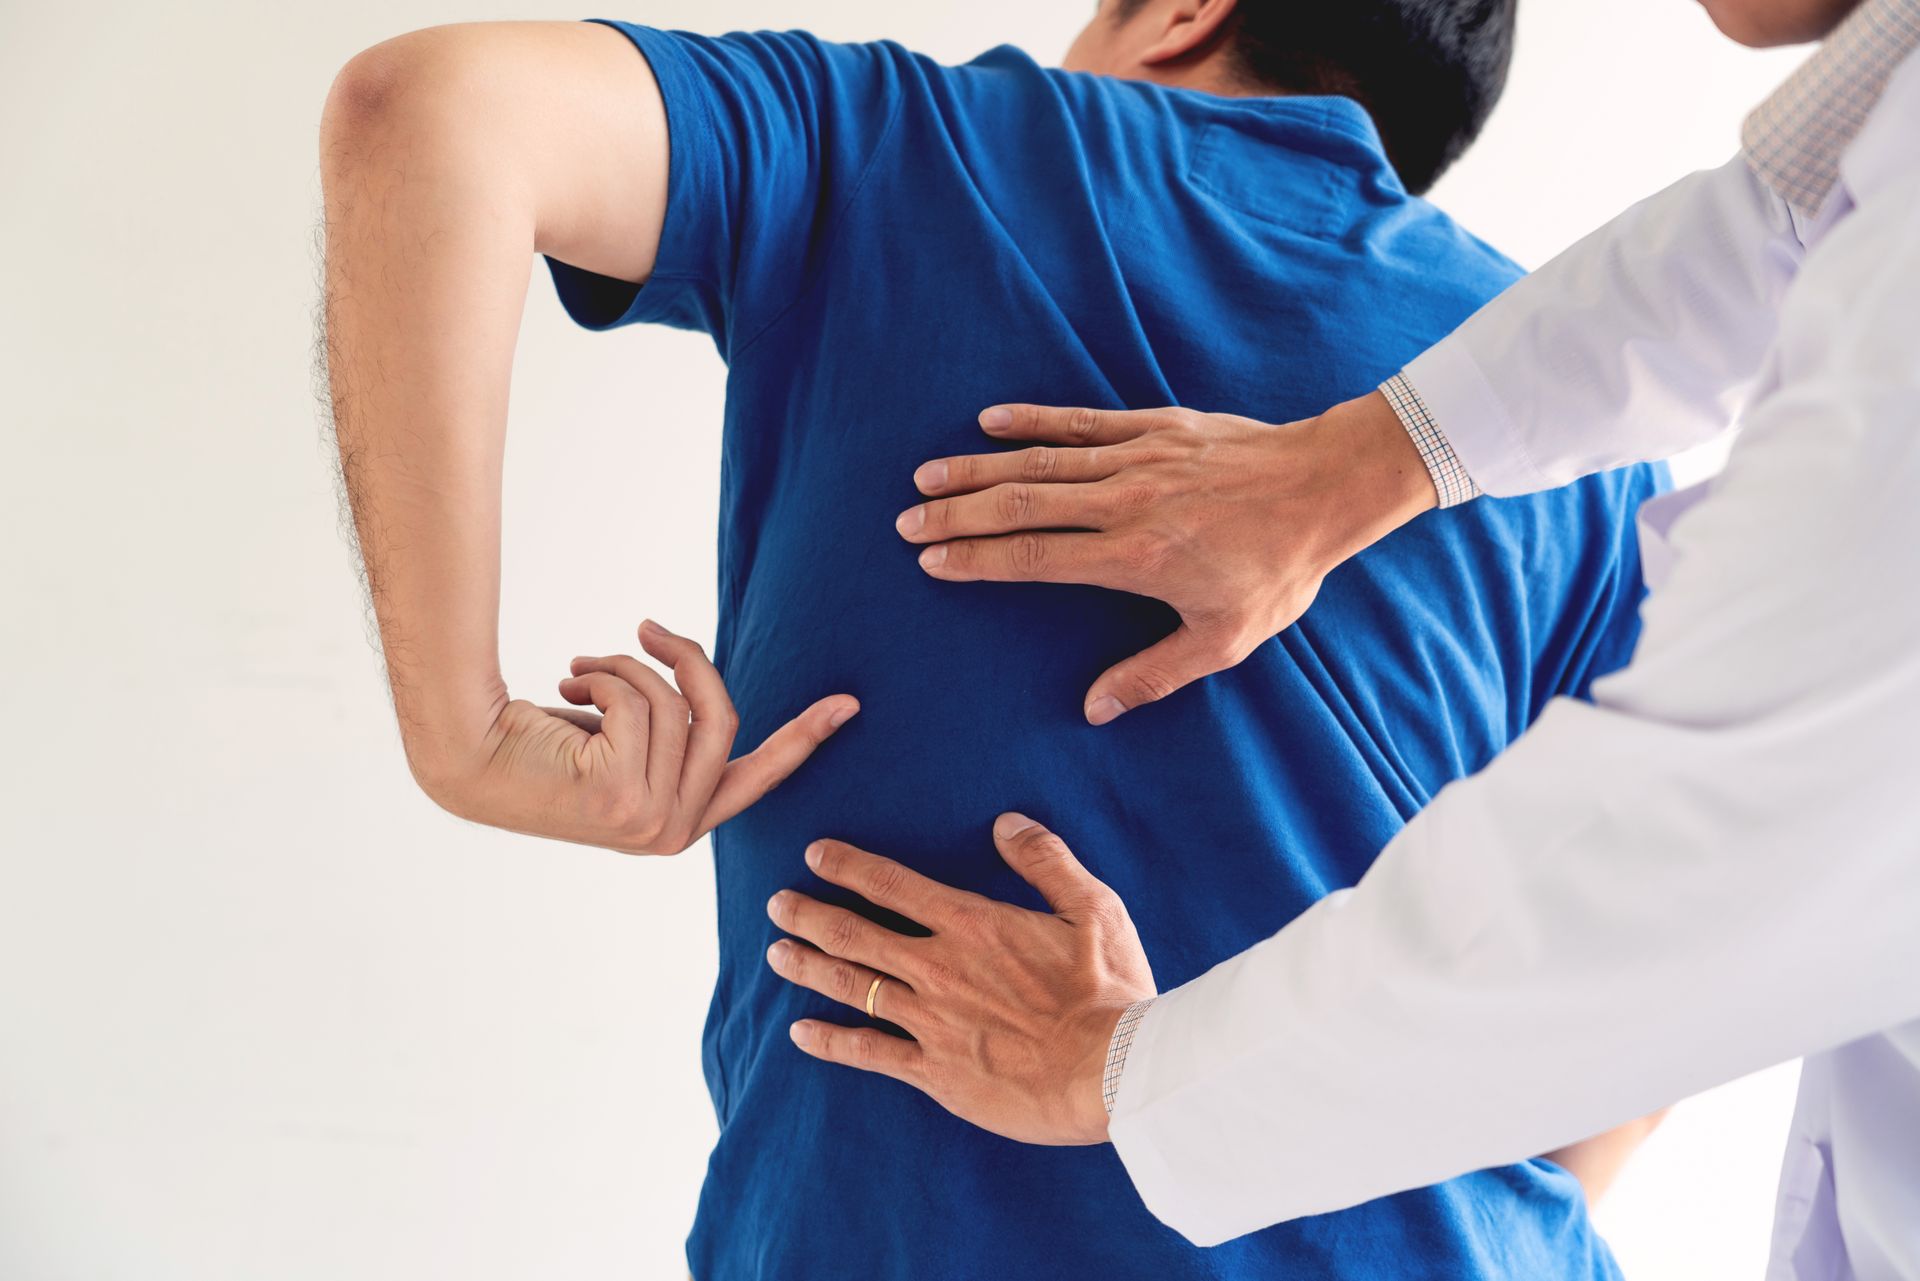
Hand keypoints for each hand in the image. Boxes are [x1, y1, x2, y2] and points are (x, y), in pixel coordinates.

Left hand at [420, 619, 857, 853]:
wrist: (469, 758)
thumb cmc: (540, 748)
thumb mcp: (623, 742)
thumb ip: (668, 731)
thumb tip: (694, 682)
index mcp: (682, 824)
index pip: (757, 773)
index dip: (804, 737)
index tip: (847, 705)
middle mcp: (673, 832)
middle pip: (722, 717)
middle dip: (685, 660)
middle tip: (645, 628)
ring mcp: (648, 820)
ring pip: (672, 704)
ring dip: (622, 669)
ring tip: (578, 673)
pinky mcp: (619, 795)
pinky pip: (637, 702)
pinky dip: (600, 674)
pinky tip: (564, 685)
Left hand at [764, 814, 1153, 1144]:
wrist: (1112, 1071)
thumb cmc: (1109, 990)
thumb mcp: (1092, 909)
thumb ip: (1046, 861)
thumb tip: (1007, 822)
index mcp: (972, 925)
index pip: (893, 885)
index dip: (848, 865)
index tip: (814, 854)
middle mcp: (938, 968)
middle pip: (854, 933)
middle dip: (809, 914)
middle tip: (777, 903)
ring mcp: (931, 1022)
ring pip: (851, 986)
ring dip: (809, 966)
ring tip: (776, 953)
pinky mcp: (936, 1072)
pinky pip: (869, 1053)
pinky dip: (830, 1041)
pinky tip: (800, 1032)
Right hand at [894, 391, 1436, 722]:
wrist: (1326, 488)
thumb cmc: (1278, 569)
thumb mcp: (1225, 639)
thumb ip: (1154, 675)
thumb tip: (1093, 710)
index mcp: (1136, 557)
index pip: (1036, 557)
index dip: (978, 560)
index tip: (931, 563)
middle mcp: (1126, 503)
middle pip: (1021, 505)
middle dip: (957, 514)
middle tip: (906, 522)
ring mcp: (1137, 458)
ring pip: (1040, 461)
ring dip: (978, 467)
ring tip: (927, 476)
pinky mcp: (1155, 426)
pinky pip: (1081, 421)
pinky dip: (1033, 420)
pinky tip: (990, 419)